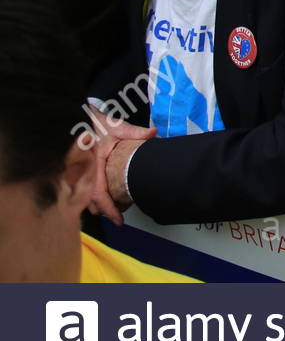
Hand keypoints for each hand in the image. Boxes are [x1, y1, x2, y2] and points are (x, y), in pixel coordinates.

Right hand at [84, 106, 154, 224]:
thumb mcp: (115, 126)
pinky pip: (81, 192)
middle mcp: (82, 173)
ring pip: (85, 200)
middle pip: (91, 203)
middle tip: (120, 215)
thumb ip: (133, 132)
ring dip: (99, 206)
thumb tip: (152, 134)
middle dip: (105, 211)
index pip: (98, 194)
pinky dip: (93, 198)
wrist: (76, 119)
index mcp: (92, 164)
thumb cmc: (95, 124)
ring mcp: (76, 175)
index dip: (109, 209)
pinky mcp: (75, 175)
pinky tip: (105, 197)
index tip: (119, 220)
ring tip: (116, 208)